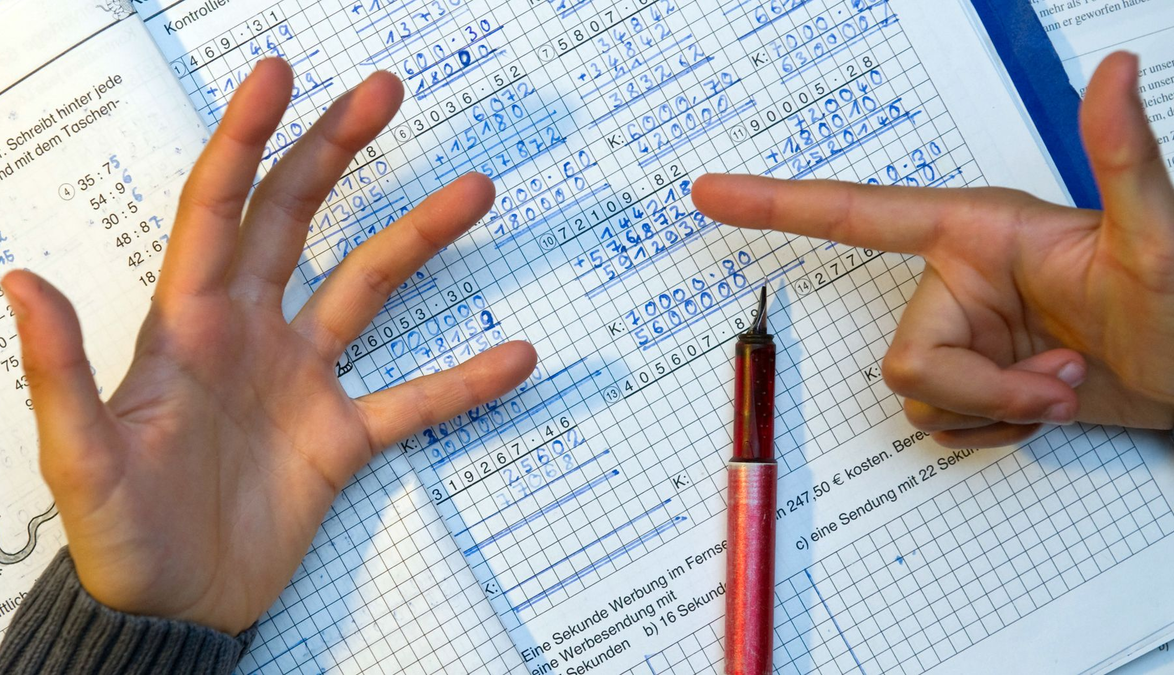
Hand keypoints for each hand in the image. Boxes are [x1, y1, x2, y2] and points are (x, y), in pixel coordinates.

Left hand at [1, 59, 535, 634]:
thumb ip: (61, 373)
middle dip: (336, 152)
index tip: (280, 76)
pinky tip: (515, 358)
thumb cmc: (117, 538)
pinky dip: (464, 381)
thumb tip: (20, 282)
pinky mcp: (342, 436)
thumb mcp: (81, 461)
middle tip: (384, 92)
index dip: (247, 140)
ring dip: (419, 239)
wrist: (175, 612)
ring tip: (473, 191)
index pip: (219, 210)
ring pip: (369, 290)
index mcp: (188, 326)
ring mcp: (304, 381)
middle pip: (298, 221)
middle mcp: (251, 334)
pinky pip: (415, 400)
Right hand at [693, 52, 1173, 448]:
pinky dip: (994, 431)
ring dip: (997, 409)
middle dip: (985, 388)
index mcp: (976, 233)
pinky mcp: (972, 381)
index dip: (778, 203)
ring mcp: (963, 335)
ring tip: (1062, 386)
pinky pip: (939, 423)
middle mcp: (957, 281)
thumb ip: (1125, 157)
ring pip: (920, 396)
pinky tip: (1043, 407)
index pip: (859, 215)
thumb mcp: (1160, 236)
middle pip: (905, 355)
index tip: (711, 193)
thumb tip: (1115, 71)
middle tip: (1059, 378)